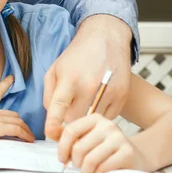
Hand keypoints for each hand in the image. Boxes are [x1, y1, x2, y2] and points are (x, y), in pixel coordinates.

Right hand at [0, 75, 34, 145]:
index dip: (5, 84)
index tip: (12, 77)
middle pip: (13, 114)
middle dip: (22, 123)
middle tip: (27, 131)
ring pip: (18, 122)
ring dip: (26, 130)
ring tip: (31, 138)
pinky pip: (17, 130)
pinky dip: (25, 135)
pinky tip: (29, 140)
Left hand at [44, 15, 132, 140]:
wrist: (105, 38)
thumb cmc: (77, 55)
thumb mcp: (55, 69)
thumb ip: (49, 95)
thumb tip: (52, 118)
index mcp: (69, 78)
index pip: (58, 108)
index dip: (53, 125)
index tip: (50, 134)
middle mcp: (89, 85)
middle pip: (76, 120)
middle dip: (69, 121)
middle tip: (67, 115)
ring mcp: (108, 91)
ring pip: (93, 121)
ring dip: (85, 119)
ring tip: (82, 105)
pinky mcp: (122, 95)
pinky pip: (108, 117)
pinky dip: (100, 115)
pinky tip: (96, 102)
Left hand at [57, 113, 149, 172]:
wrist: (137, 157)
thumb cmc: (105, 149)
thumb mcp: (88, 138)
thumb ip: (70, 136)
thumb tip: (49, 132)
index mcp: (94, 118)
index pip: (70, 131)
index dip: (62, 147)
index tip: (62, 159)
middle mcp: (107, 125)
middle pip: (78, 148)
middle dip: (76, 162)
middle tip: (80, 167)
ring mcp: (119, 138)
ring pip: (90, 160)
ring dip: (86, 170)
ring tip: (90, 171)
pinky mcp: (128, 152)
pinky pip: (103, 168)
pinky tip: (102, 172)